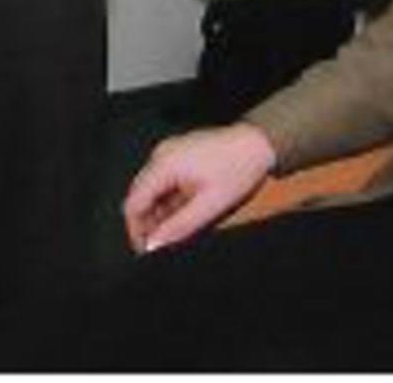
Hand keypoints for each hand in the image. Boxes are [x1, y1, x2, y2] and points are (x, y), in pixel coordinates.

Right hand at [122, 124, 276, 253]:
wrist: (259, 143)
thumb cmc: (239, 167)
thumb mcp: (209, 206)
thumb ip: (178, 228)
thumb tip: (154, 245)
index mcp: (164, 164)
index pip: (133, 204)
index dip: (136, 231)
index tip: (147, 249)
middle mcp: (162, 155)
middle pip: (140, 197)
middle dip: (147, 223)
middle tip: (162, 245)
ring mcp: (170, 153)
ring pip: (152, 191)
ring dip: (160, 213)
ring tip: (177, 232)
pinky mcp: (180, 155)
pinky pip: (165, 182)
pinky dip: (169, 200)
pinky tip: (184, 214)